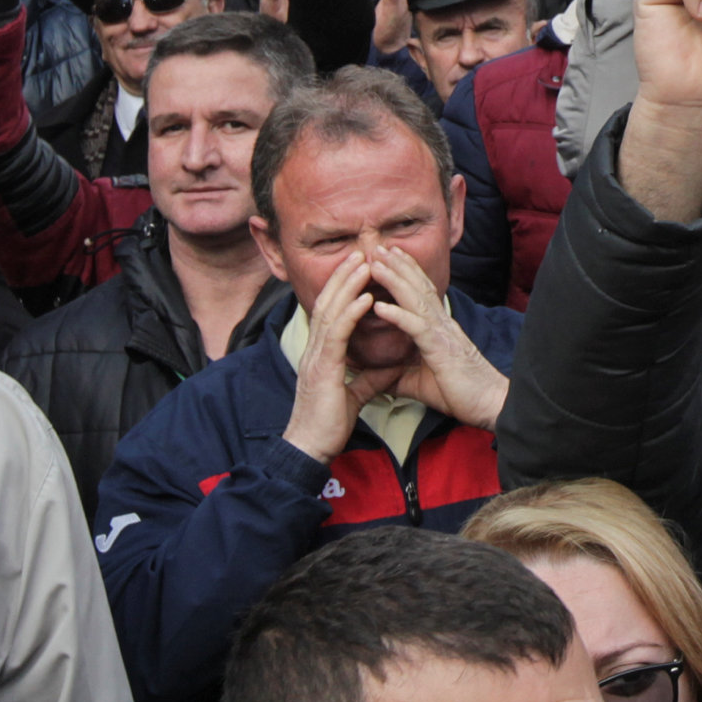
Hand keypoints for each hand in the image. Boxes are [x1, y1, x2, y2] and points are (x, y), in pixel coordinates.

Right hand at [281, 247, 383, 461]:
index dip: (343, 289)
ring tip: (364, 263)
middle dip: (344, 276)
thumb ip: (370, 378)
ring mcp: (315, 359)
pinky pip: (337, 336)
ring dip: (347, 285)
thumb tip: (392, 368)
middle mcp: (314, 351)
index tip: (360, 269)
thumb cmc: (328, 424)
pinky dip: (351, 313)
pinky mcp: (322, 370)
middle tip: (361, 252)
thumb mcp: (355, 395)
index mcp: (321, 355)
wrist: (310, 449)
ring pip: (330, 312)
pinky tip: (365, 298)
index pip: (330, 313)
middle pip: (327, 303)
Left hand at [364, 242, 506, 430]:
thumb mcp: (422, 384)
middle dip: (398, 265)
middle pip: (418, 286)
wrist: (491, 406)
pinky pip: (417, 328)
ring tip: (376, 262)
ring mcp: (443, 334)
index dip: (406, 272)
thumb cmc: (461, 394)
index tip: (388, 257)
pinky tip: (379, 306)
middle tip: (377, 247)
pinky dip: (397, 315)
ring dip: (395, 279)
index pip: (422, 293)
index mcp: (440, 329)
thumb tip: (377, 379)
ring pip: (417, 299)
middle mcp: (442, 324)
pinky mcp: (441, 350)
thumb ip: (399, 377)